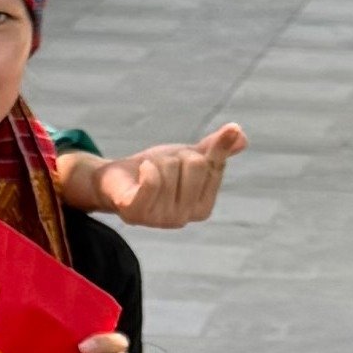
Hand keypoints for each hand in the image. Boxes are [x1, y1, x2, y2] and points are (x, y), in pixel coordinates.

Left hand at [74, 123, 245, 233]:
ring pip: (170, 167)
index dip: (192, 153)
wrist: (113, 180)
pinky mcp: (135, 213)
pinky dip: (148, 168)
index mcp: (203, 208)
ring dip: (155, 161)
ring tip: (144, 173)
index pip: (211, 164)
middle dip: (174, 156)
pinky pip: (152, 182)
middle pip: (194, 163)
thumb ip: (216, 149)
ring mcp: (160, 219)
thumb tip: (239, 133)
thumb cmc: (154, 171)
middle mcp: (184, 218)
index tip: (177, 164)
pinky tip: (143, 169)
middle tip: (158, 167)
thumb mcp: (189, 157)